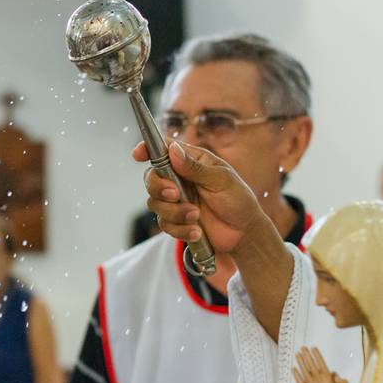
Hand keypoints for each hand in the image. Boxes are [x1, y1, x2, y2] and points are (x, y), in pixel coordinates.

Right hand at [135, 140, 264, 254]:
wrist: (244, 233)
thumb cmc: (238, 199)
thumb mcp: (221, 179)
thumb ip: (195, 167)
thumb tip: (173, 151)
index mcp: (191, 161)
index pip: (163, 150)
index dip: (147, 149)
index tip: (137, 154)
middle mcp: (179, 179)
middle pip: (151, 178)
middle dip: (158, 187)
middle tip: (175, 194)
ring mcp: (176, 200)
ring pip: (155, 203)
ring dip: (174, 212)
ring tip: (196, 216)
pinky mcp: (176, 220)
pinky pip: (165, 224)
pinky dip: (180, 229)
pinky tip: (197, 231)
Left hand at [292, 347, 349, 382]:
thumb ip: (339, 379)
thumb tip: (333, 374)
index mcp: (328, 379)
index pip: (321, 363)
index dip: (316, 354)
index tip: (313, 347)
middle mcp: (318, 380)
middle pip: (311, 364)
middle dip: (306, 355)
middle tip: (302, 347)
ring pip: (304, 370)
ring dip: (300, 361)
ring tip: (297, 354)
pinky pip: (299, 381)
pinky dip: (296, 374)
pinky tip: (293, 368)